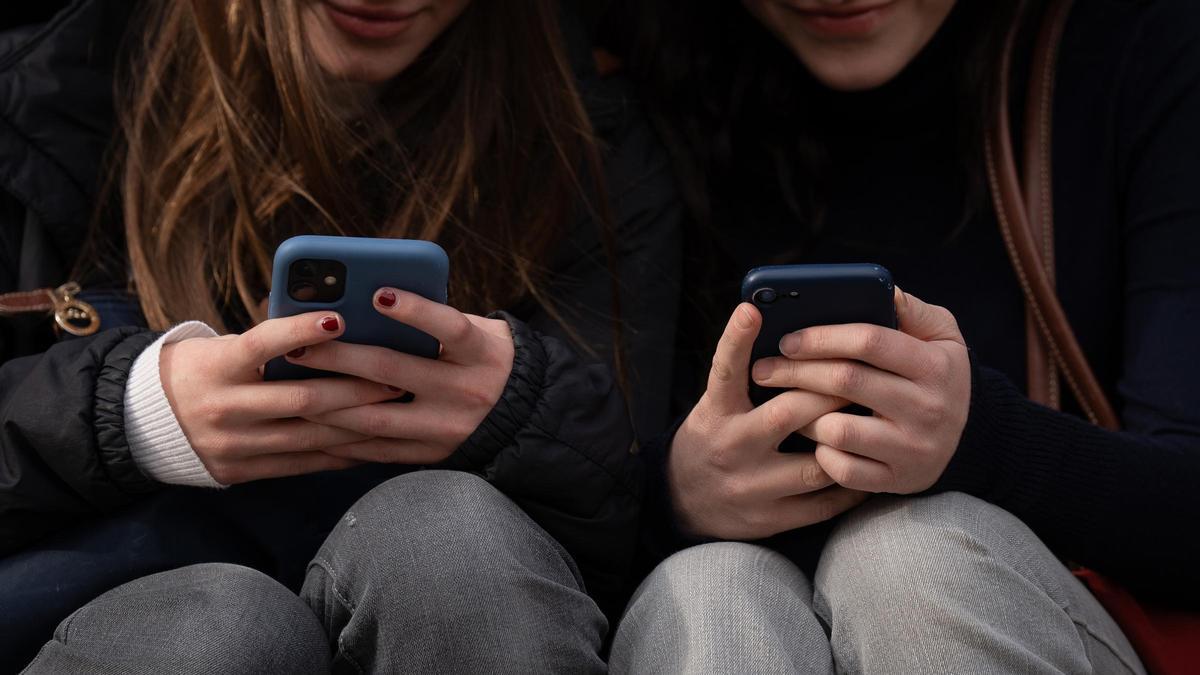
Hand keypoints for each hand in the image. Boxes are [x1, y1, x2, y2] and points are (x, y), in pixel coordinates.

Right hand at [160, 312, 400, 483]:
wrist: (148, 423)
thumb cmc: (202, 369)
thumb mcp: (221, 347)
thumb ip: (269, 343)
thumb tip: (332, 323)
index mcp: (217, 367)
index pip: (261, 344)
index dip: (300, 332)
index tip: (339, 319)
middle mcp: (224, 408)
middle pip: (301, 400)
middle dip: (355, 390)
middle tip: (394, 378)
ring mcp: (234, 445)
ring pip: (309, 436)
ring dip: (358, 425)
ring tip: (393, 412)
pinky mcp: (243, 471)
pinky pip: (302, 464)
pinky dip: (339, 454)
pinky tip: (370, 444)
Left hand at [292, 288, 514, 464]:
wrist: (528, 417)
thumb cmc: (488, 358)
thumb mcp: (479, 331)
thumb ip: (436, 319)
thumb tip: (371, 300)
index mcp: (481, 353)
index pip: (449, 328)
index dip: (415, 311)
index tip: (378, 295)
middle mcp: (466, 390)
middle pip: (395, 371)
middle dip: (341, 358)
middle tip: (301, 346)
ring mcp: (448, 428)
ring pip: (377, 417)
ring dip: (329, 402)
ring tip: (294, 385)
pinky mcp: (433, 454)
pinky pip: (379, 449)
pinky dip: (343, 437)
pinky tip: (313, 424)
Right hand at [669, 303, 870, 539]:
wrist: (681, 502)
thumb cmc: (712, 438)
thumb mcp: (715, 404)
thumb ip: (744, 378)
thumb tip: (791, 339)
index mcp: (716, 413)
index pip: (724, 371)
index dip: (737, 339)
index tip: (752, 310)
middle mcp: (732, 447)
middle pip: (788, 413)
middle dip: (830, 392)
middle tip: (862, 373)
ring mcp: (752, 487)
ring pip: (815, 464)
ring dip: (847, 442)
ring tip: (873, 422)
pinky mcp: (769, 519)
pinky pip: (822, 503)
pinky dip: (850, 483)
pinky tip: (865, 464)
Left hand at [751, 287, 970, 493]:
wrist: (969, 437)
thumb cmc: (938, 375)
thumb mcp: (942, 335)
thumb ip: (911, 310)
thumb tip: (880, 289)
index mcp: (935, 366)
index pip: (869, 341)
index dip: (822, 336)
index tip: (788, 339)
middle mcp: (928, 409)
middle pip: (845, 381)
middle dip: (795, 371)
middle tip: (764, 369)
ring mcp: (912, 449)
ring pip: (838, 429)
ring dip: (803, 414)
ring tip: (787, 403)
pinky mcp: (897, 481)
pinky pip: (842, 469)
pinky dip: (821, 454)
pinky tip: (814, 439)